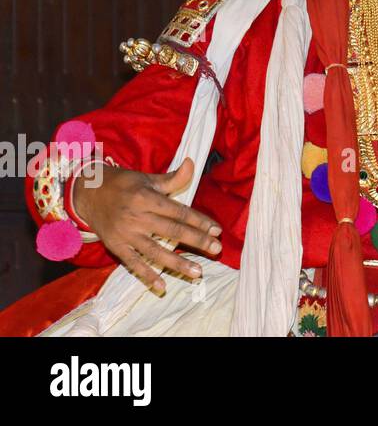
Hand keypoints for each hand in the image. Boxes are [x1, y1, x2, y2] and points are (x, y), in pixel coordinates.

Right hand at [71, 157, 222, 294]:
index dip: (200, 221)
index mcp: (147, 198)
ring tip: (197, 272)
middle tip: (216, 250)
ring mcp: (126, 234)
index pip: (179, 212)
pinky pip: (133, 263)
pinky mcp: (116, 247)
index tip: (216, 230)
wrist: (88, 193)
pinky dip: (147, 275)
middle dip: (197, 241)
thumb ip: (172, 178)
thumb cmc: (124, 184)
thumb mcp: (147, 179)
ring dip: (177, 263)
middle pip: (172, 232)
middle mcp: (137, 217)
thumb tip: (191, 163)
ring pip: (155, 251)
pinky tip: (161, 286)